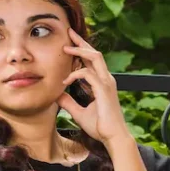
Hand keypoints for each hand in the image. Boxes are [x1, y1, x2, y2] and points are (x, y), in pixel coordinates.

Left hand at [58, 29, 130, 146]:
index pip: (92, 61)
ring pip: (95, 57)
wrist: (113, 138)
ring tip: (66, 47)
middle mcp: (106, 80)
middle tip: (68, 32)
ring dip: (80, 50)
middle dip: (81, 41)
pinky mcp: (104, 89)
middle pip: (94, 53)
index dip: (81, 50)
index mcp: (102, 83)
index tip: (69, 43)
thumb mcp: (79, 112)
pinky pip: (88, 73)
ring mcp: (107, 83)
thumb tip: (57, 95)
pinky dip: (75, 74)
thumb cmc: (100, 127)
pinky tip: (65, 81)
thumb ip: (69, 102)